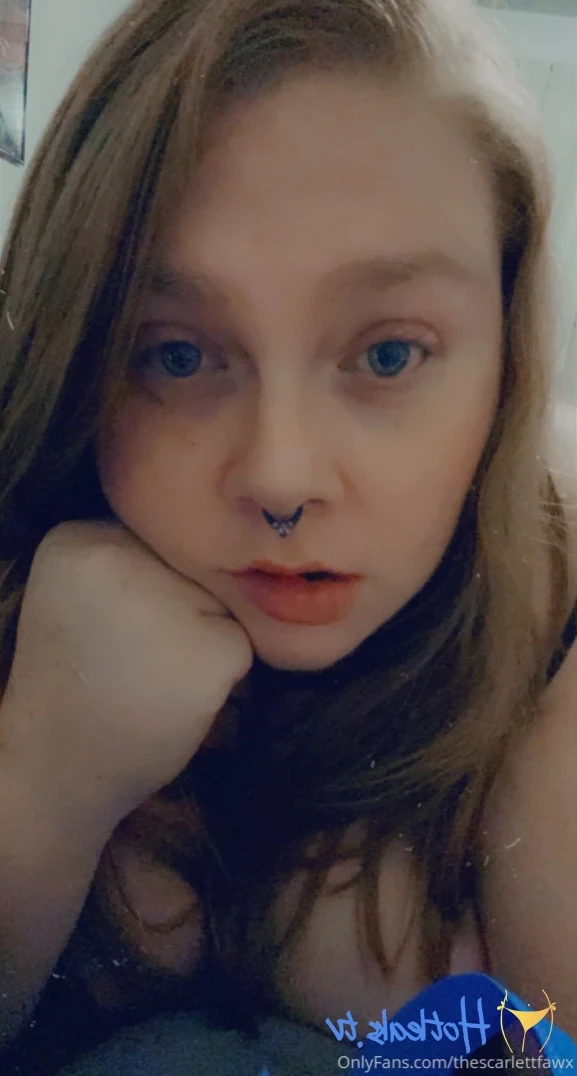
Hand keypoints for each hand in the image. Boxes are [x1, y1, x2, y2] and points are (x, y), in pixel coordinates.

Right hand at [2, 520, 252, 827]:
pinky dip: (222, 677)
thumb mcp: (76, 596)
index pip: (152, 540)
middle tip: (132, 660)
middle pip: (189, 566)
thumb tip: (208, 554)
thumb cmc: (75, 684)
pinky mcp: (210, 650)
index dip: (145, 589)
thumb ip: (128, 563)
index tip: (110, 631)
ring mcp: (166, 601)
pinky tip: (173, 699)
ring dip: (202, 639)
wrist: (55, 773)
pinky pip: (241, 646)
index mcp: (75, 537)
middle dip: (179, 610)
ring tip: (150, 679)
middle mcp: (119, 555)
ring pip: (220, 603)